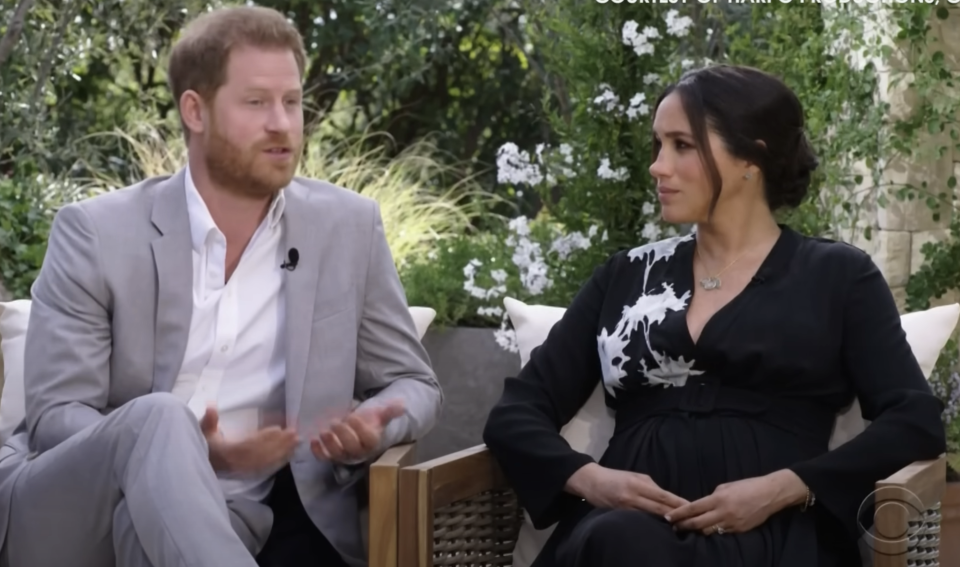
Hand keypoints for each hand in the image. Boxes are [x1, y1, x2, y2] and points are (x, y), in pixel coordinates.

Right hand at [200, 407, 299, 473]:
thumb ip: (209, 419)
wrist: (203, 466)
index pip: (250, 444)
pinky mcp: (251, 472)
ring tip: (297, 442)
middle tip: (295, 433)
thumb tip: (210, 404)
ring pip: (268, 460)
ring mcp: (246, 468)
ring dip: (283, 450)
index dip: (264, 437)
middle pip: (263, 452)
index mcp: (229, 451)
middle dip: (280, 443)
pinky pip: (268, 467)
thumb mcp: (204, 432)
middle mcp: (240, 461)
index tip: (277, 429)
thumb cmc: (206, 446)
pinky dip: (280, 461)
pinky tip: (290, 455)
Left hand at [310, 399, 405, 462]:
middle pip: (352, 447)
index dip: (360, 429)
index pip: (368, 439)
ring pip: (337, 454)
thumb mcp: (380, 414)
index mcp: (372, 442)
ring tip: (324, 431)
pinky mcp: (331, 456)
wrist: (360, 431)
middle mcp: (359, 452)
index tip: (354, 416)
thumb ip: (390, 410)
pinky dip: (317, 451)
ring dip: (329, 443)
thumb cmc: (370, 421)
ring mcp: (344, 455)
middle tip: (336, 422)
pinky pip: (324, 458)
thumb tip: (402, 405)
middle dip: (343, 435)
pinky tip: (313, 440)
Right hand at [565, 463, 689, 516]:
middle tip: (689, 520)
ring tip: (678, 526)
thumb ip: (651, 486)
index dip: (677, 503)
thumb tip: (667, 497)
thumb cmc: (616, 477)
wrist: (592, 482)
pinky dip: (650, 523)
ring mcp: (626, 507)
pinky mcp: (620, 514)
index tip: (691, 507)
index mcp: (638, 483)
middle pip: (659, 508)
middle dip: (675, 514)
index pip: (663, 495)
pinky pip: (639, 520)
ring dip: (664, 521)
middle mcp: (633, 495)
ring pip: (650, 516)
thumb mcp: (635, 476)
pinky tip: (659, 528)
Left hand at [666, 470, 806, 534]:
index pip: (693, 508)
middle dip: (684, 526)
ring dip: (697, 531)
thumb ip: (712, 497)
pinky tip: (707, 530)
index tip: (668, 517)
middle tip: (674, 527)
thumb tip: (702, 505)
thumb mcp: (726, 486)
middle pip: (698, 524)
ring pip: (708, 531)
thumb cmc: (747, 486)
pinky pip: (722, 533)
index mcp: (718, 499)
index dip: (679, 514)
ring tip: (688, 530)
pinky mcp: (740, 530)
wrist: (770, 494)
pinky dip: (713, 532)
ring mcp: (732, 523)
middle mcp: (723, 513)